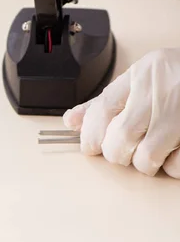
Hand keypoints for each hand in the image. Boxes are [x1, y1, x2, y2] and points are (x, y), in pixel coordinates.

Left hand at [63, 48, 179, 177]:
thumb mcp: (145, 77)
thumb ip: (109, 100)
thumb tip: (71, 121)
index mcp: (146, 72)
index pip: (103, 107)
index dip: (90, 134)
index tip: (89, 147)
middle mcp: (165, 89)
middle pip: (122, 137)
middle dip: (116, 153)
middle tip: (122, 152)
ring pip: (147, 156)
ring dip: (143, 163)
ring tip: (149, 155)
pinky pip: (177, 166)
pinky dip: (171, 168)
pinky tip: (174, 156)